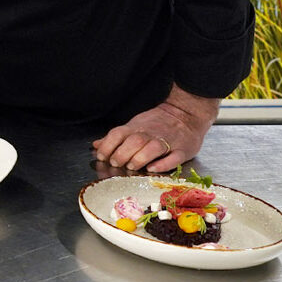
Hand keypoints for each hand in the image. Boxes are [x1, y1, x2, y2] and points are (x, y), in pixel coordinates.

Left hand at [92, 84, 219, 171]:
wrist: (186, 113)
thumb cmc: (156, 123)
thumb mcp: (134, 125)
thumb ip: (116, 138)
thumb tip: (96, 145)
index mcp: (136, 127)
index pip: (118, 134)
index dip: (107, 146)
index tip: (101, 156)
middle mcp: (150, 134)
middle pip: (133, 142)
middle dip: (122, 154)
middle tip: (116, 164)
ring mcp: (167, 141)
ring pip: (152, 148)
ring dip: (139, 158)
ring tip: (132, 167)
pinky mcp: (182, 150)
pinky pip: (173, 158)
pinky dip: (163, 164)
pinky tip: (153, 169)